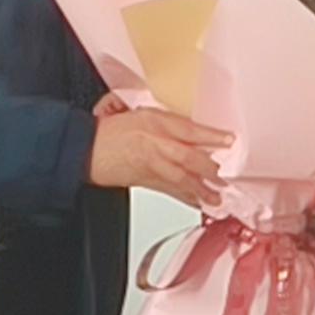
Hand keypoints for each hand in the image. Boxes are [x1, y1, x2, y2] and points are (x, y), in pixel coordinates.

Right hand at [88, 104, 230, 206]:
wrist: (85, 149)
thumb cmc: (108, 129)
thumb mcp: (138, 111)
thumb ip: (163, 117)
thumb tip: (185, 121)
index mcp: (154, 122)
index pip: (189, 129)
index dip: (211, 136)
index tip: (229, 141)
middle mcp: (155, 144)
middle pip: (188, 157)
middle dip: (210, 168)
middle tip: (227, 175)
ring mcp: (151, 165)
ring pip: (181, 178)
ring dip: (202, 188)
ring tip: (218, 197)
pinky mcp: (145, 181)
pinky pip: (170, 191)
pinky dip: (186, 198)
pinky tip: (199, 203)